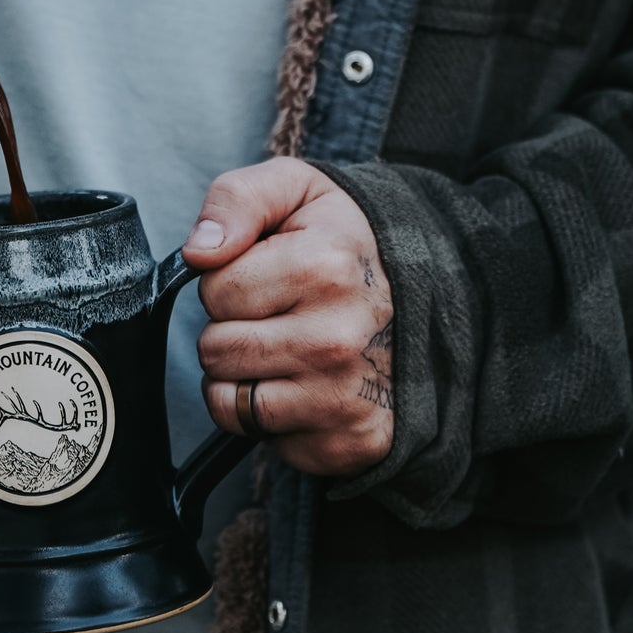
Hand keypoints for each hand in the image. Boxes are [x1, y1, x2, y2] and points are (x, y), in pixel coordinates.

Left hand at [182, 158, 394, 478]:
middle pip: (215, 350)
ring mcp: (347, 397)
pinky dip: (274, 419)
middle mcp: (338, 339)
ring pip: (229, 402)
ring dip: (244, 379)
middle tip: (278, 314)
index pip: (213, 291)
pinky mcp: (352, 442)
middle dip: (231, 330)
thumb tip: (199, 252)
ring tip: (288, 349)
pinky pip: (264, 441)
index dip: (228, 281)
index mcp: (325, 268)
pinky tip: (308, 386)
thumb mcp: (294, 190)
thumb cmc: (343, 243)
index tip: (267, 274)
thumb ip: (236, 201)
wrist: (432, 295)